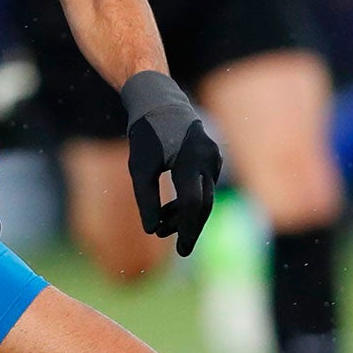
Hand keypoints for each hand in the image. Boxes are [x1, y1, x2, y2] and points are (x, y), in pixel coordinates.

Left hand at [120, 69, 221, 255]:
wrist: (159, 102)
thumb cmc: (146, 135)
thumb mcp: (139, 168)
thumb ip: (146, 200)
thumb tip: (152, 232)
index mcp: (188, 159)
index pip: (193, 203)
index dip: (187, 228)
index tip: (180, 249)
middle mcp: (206, 158)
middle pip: (203, 204)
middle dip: (189, 227)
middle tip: (179, 249)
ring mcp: (213, 157)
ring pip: (203, 196)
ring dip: (184, 215)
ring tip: (162, 229)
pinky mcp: (211, 158)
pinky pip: (203, 186)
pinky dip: (188, 201)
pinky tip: (169, 213)